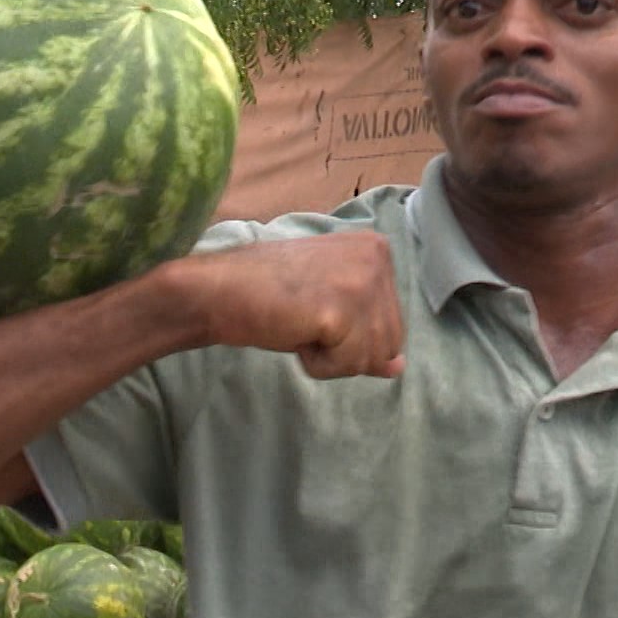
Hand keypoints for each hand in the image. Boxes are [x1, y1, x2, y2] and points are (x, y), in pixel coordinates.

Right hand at [169, 231, 405, 378]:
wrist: (219, 290)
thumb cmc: (269, 295)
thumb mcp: (330, 307)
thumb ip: (367, 330)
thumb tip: (398, 367)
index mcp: (376, 249)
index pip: (394, 323)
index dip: (353, 334)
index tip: (315, 310)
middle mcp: (376, 258)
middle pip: (390, 342)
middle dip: (346, 348)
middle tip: (305, 319)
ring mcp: (360, 281)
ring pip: (372, 358)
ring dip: (332, 358)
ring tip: (301, 324)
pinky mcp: (341, 310)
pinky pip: (348, 365)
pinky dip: (318, 365)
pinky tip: (295, 333)